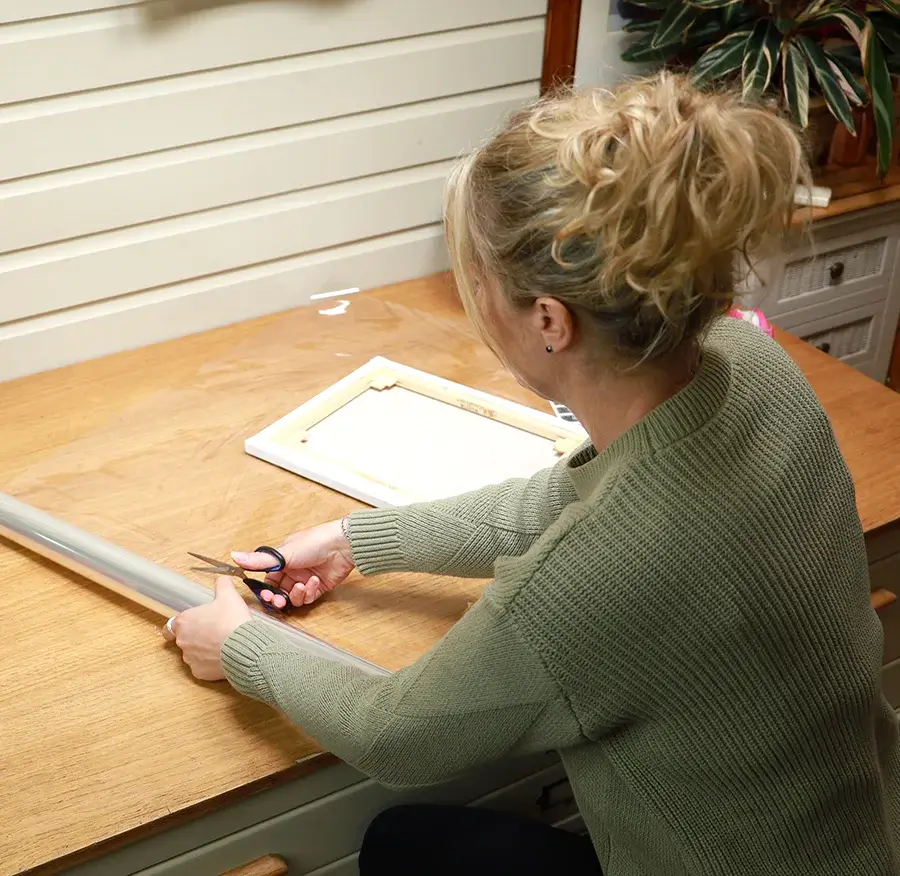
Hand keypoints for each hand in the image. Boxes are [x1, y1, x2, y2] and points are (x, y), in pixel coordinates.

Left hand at [169, 577, 251, 680]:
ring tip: (223, 644)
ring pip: (193, 654)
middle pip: (184, 639)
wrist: (244, 647)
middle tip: (215, 631)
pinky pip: (203, 667)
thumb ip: (223, 584)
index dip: (182, 624)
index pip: (171, 626)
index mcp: (184, 621)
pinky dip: (211, 663)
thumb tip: (223, 579)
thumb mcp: (229, 595)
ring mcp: (190, 659)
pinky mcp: (200, 673)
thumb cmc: (233, 621)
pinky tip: (224, 656)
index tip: (193, 623)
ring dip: (204, 650)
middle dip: (197, 636)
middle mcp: (183, 641)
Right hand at [231, 519, 354, 608]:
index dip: (265, 590)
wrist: (342, 545)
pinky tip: (314, 581)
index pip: (268, 580)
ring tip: (302, 586)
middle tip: (279, 600)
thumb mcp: (284, 553)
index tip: (265, 595)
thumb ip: (260, 560)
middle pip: (279, 592)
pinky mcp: (318, 587)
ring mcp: (305, 579)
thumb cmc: (315, 542)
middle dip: (278, 598)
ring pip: (293, 597)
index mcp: (282, 560)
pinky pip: (307, 597)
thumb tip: (234, 556)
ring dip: (296, 594)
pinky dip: (309, 592)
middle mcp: (292, 571)